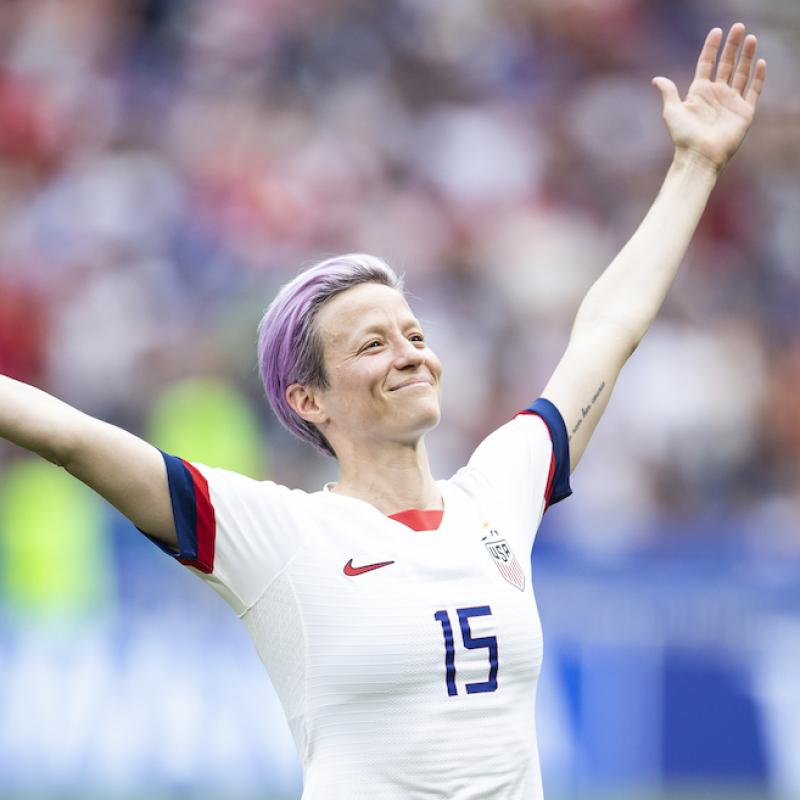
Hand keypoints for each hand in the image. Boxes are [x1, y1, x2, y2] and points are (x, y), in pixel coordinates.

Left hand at [652, 23, 765, 172]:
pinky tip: (759, 62)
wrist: (699, 156)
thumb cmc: (683, 136)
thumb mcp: (672, 111)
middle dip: (732, 46)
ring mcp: (731, 102)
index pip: (707, 64)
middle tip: (738, 27)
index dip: (712, 47)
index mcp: (699, 92)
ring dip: (746, 56)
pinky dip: (757, 77)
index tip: (716, 31)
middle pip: (726, 64)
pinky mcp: (744, 112)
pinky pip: (753, 90)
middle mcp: (716, 95)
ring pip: (741, 73)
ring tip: (750, 38)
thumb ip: (668, 92)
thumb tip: (656, 79)